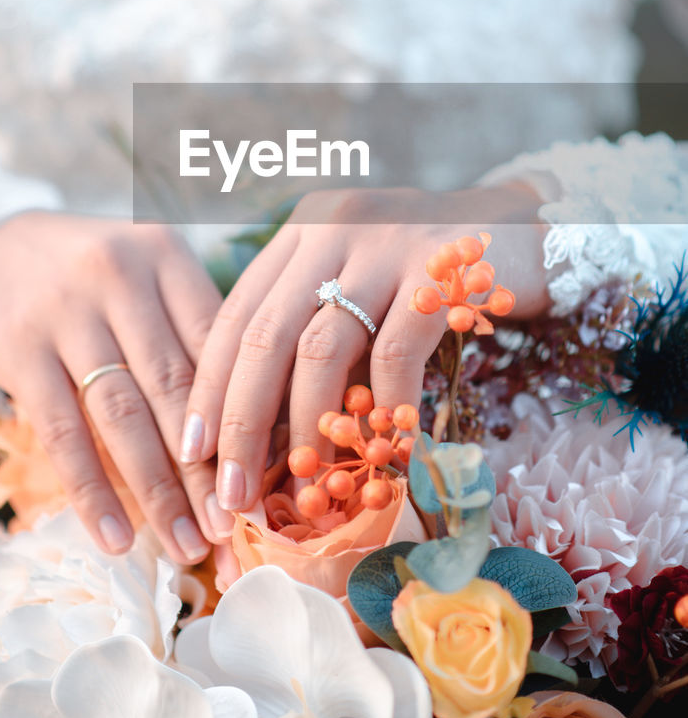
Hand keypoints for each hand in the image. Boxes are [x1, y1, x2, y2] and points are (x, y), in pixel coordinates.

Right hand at [0, 212, 232, 561]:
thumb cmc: (91, 276)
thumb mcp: (145, 275)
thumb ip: (192, 332)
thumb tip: (257, 427)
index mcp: (165, 256)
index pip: (216, 345)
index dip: (244, 416)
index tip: (266, 477)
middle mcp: (120, 276)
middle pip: (176, 387)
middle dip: (209, 468)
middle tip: (235, 531)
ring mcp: (66, 313)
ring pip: (124, 416)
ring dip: (159, 492)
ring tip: (186, 547)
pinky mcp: (21, 350)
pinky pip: (63, 433)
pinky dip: (91, 493)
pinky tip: (116, 538)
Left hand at [180, 182, 548, 512]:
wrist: (526, 225)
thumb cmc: (426, 272)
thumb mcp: (358, 284)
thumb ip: (313, 330)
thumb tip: (260, 432)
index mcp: (300, 233)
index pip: (235, 315)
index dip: (209, 386)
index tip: (192, 451)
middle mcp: (331, 229)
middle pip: (265, 335)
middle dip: (242, 421)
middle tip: (231, 492)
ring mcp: (384, 243)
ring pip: (321, 348)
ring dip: (307, 429)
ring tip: (303, 489)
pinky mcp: (438, 268)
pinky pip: (396, 353)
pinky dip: (383, 409)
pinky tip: (382, 453)